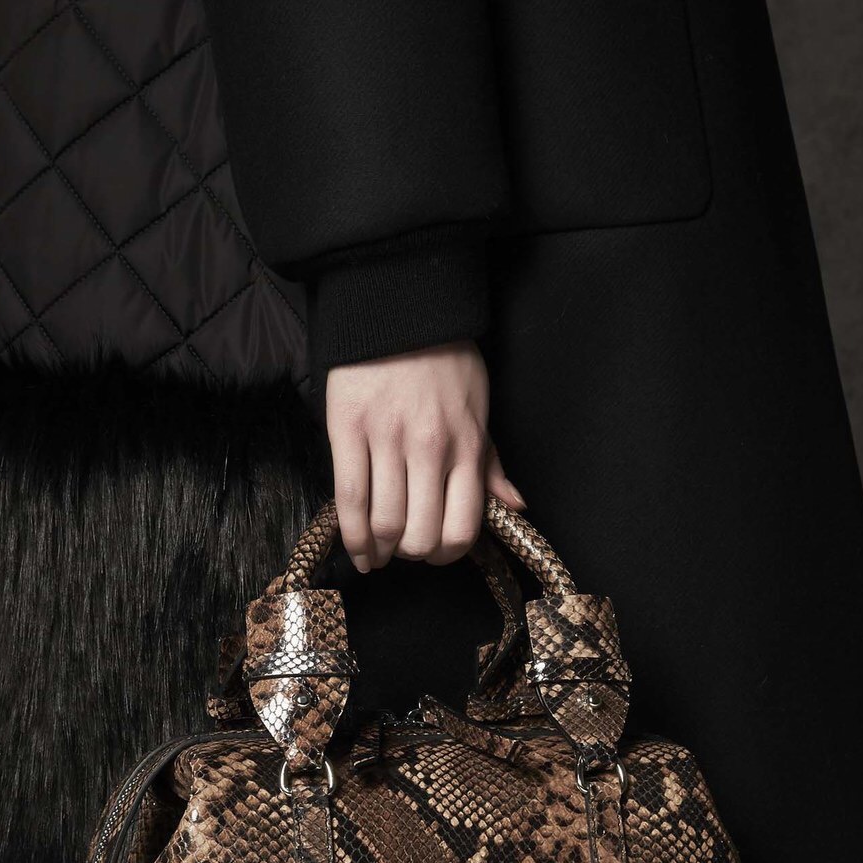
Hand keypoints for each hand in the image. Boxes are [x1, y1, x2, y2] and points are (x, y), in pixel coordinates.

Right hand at [325, 341, 524, 571]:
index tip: (436, 554)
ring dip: (380, 551)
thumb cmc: (443, 360)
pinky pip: (348, 498)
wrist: (399, 306)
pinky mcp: (347, 430)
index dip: (446, 555)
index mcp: (467, 446)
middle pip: (420, 535)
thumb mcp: (479, 408)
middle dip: (411, 555)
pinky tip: (356, 549)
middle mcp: (430, 448)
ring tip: (378, 552)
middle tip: (404, 551)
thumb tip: (515, 507)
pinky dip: (351, 536)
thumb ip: (491, 463)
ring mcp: (387, 439)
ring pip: (383, 523)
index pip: (461, 528)